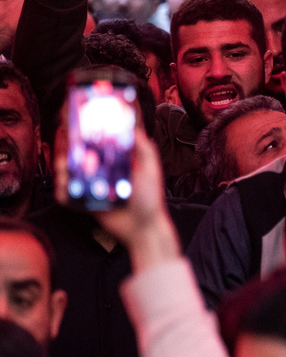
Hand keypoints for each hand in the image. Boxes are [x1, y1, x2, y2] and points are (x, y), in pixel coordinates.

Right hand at [53, 124, 180, 269]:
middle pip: (80, 160)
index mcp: (118, 163)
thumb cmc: (151, 198)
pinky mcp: (87, 204)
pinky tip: (64, 187)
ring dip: (63, 171)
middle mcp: (104, 174)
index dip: (86, 139)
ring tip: (65, 169)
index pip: (97, 146)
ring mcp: (94, 189)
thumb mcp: (151, 169)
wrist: (144, 227)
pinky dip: (62, 192)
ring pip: (71, 177)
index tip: (76, 132)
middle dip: (69, 154)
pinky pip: (69, 197)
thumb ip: (145, 149)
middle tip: (67, 154)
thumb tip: (133, 128)